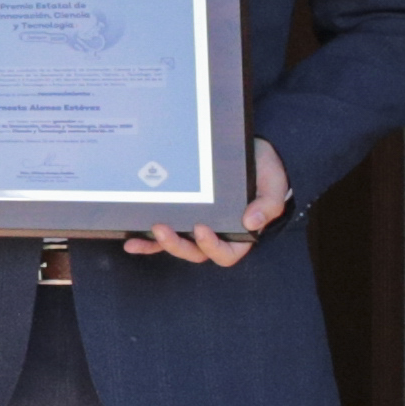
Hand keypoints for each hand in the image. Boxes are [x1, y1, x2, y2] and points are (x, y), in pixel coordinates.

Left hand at [130, 140, 292, 266]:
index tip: (201, 229)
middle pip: (195, 252)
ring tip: (142, 236)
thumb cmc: (265, 171)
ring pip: (176, 245)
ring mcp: (195, 227)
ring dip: (157, 245)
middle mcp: (216, 234)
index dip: (212, 247)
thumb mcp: (273, 185)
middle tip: (162, 229)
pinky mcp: (182, 216)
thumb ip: (268, 204)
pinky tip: (131, 239)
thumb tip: (252, 222)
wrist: (252, 152)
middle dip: (177, 245)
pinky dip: (147, 240)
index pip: (226, 253)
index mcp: (239, 234)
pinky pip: (162, 234)